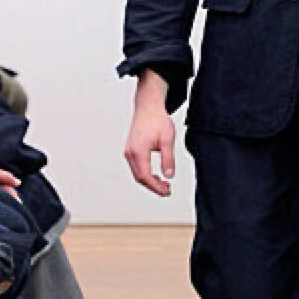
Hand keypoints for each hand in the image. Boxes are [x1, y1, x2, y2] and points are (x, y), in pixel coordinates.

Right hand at [124, 71, 175, 196]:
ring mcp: (128, 151)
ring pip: (137, 173)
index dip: (156, 187)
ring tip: (163, 184)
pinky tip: (155, 175)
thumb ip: (168, 159)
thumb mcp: (167, 140)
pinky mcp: (130, 149)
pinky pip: (136, 167)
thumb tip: (169, 175)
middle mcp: (130, 152)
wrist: (148, 106)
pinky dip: (145, 174)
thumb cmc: (157, 119)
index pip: (145, 176)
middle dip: (153, 186)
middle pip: (139, 177)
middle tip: (167, 190)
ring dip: (149, 181)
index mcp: (138, 151)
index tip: (166, 191)